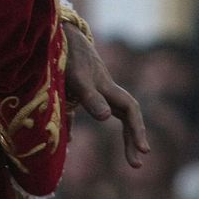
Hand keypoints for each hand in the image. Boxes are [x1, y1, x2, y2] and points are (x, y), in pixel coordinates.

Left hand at [63, 23, 148, 167]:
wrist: (54, 34)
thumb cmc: (66, 56)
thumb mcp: (77, 78)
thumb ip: (91, 97)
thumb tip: (107, 118)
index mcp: (108, 87)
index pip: (131, 110)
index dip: (137, 129)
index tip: (143, 150)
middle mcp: (105, 88)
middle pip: (126, 115)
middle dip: (132, 138)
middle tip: (135, 164)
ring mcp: (93, 87)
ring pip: (111, 113)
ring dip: (117, 134)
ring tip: (116, 155)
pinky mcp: (78, 87)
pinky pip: (89, 109)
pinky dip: (83, 125)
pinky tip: (71, 141)